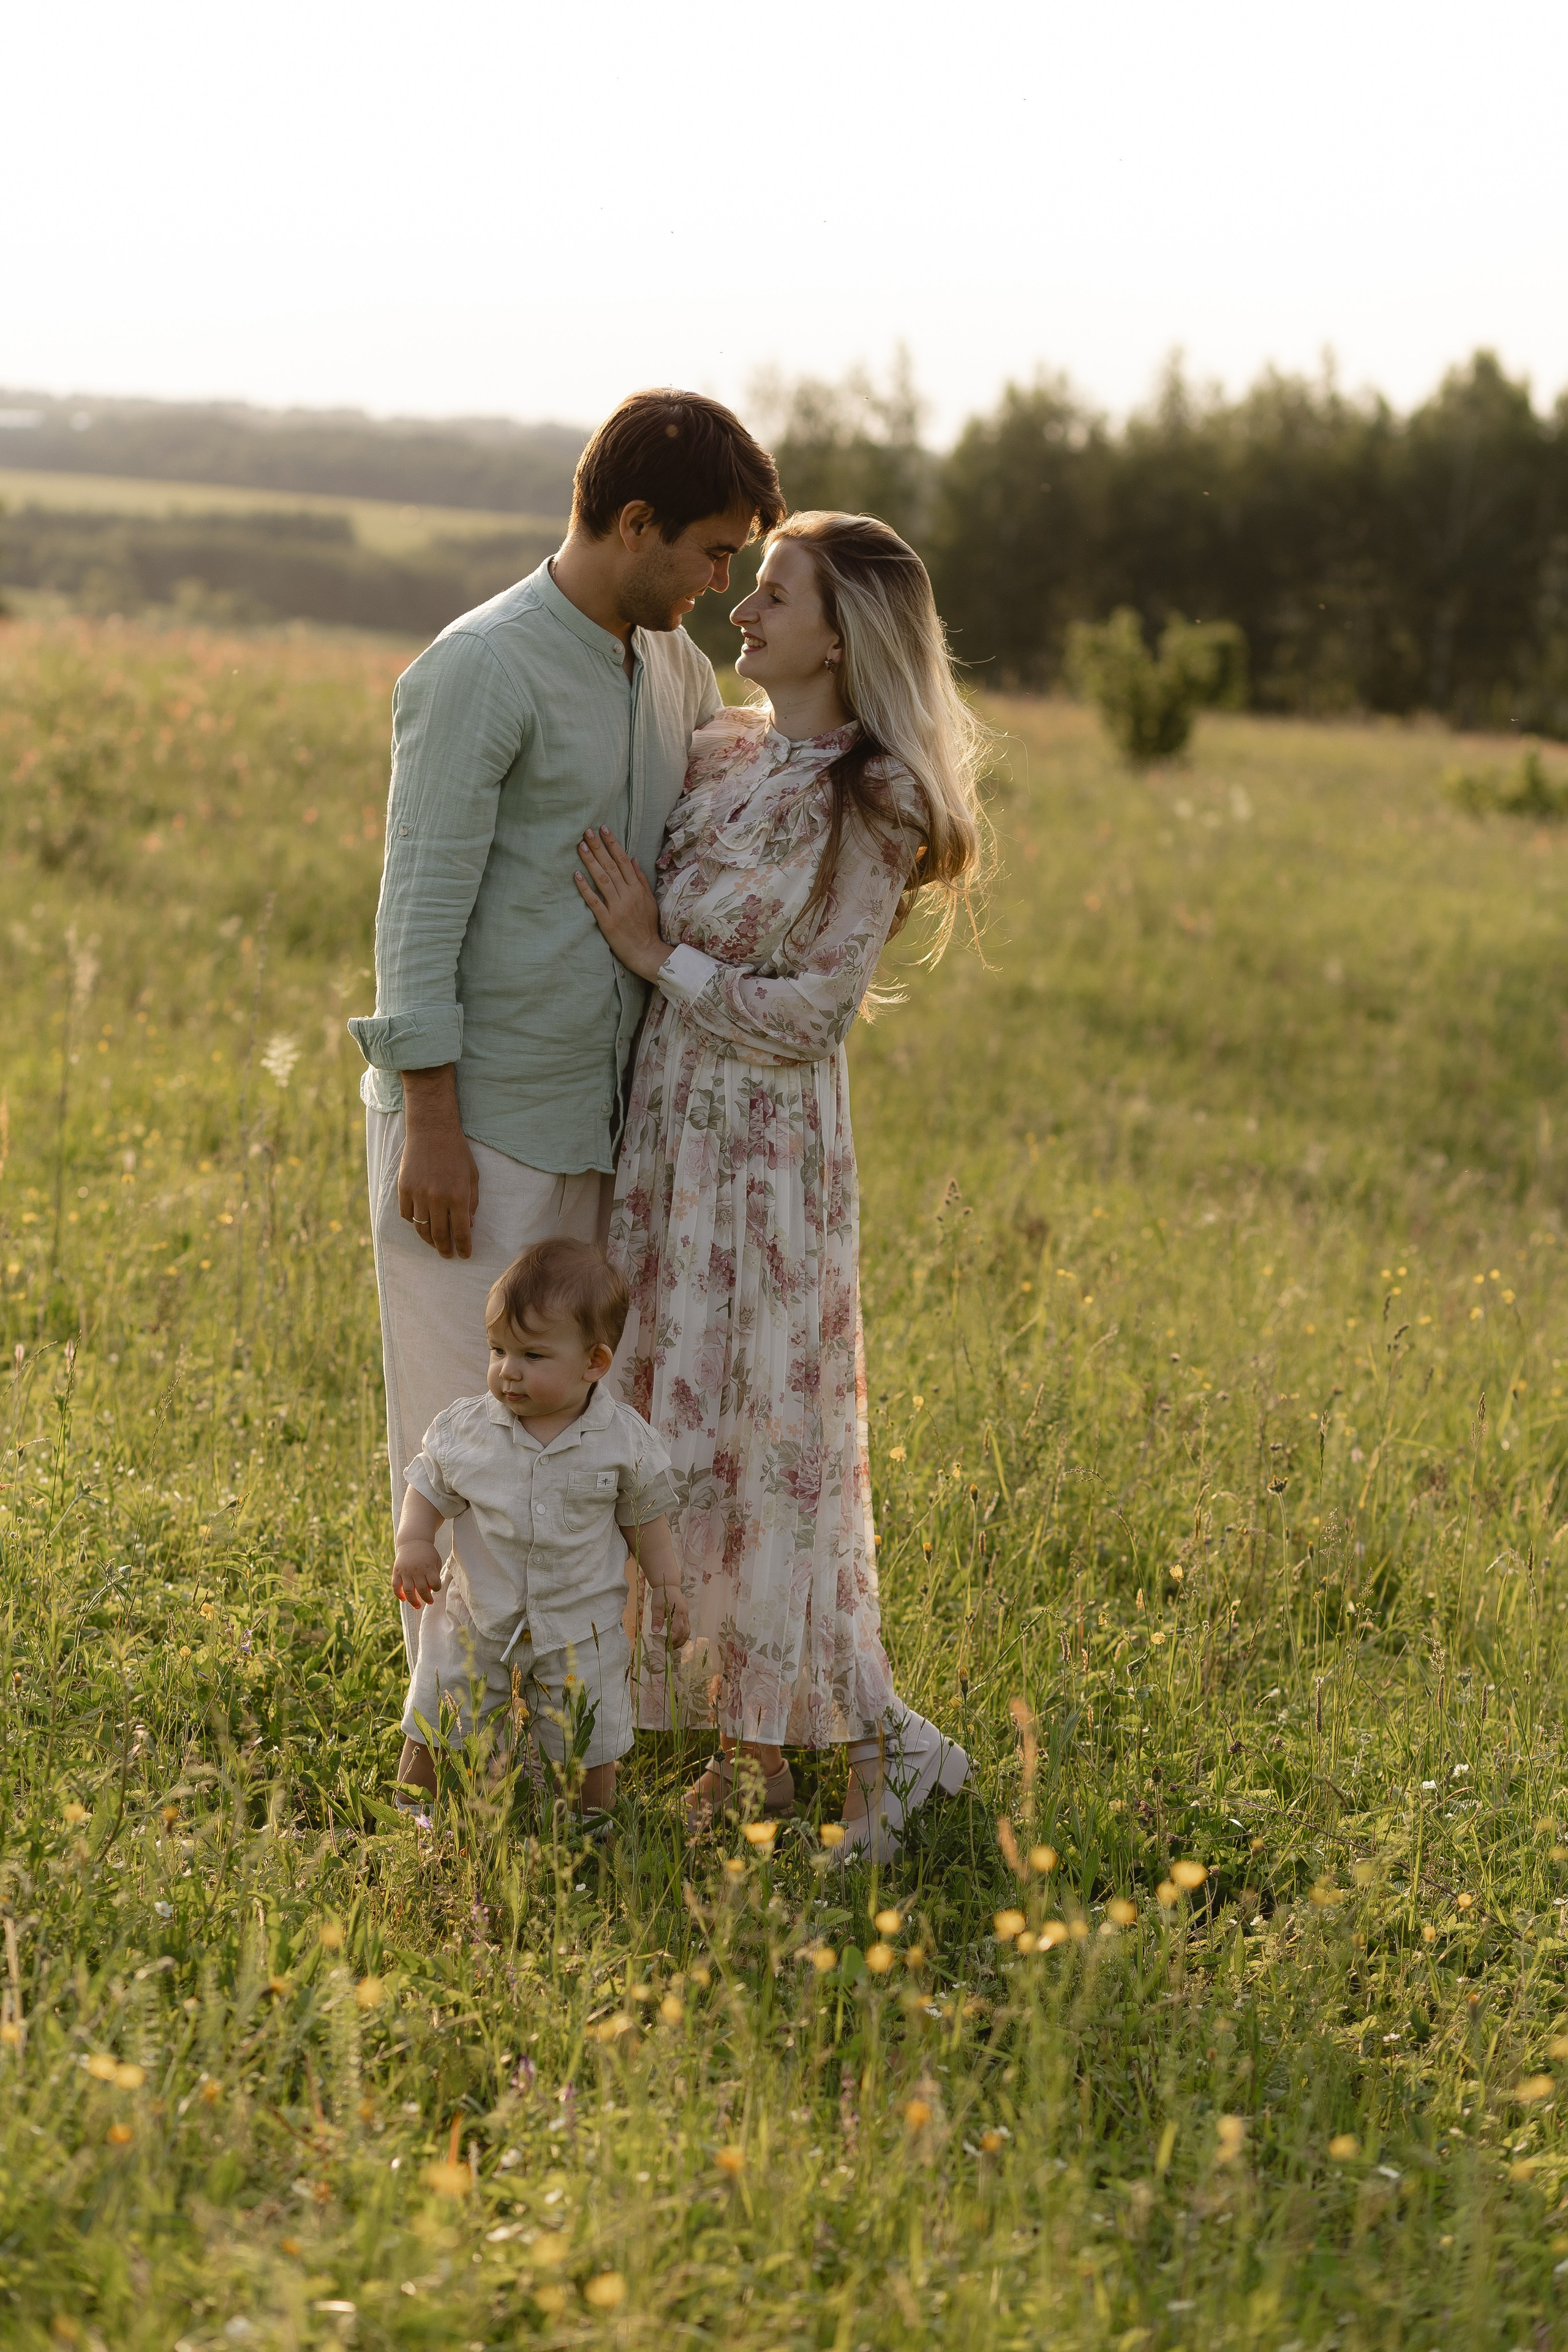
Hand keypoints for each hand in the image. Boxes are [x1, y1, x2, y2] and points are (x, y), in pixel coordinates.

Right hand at [393, 1540, 442, 1608]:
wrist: (413, 1541)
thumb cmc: (427, 1553)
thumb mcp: (436, 1560)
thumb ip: (435, 1575)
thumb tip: (430, 1590)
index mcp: (428, 1567)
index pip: (435, 1584)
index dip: (437, 1588)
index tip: (436, 1588)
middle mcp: (416, 1570)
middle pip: (422, 1590)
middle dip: (427, 1598)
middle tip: (430, 1602)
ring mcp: (405, 1572)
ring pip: (408, 1591)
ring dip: (413, 1601)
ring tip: (418, 1606)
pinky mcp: (397, 1572)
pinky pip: (395, 1586)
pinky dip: (398, 1594)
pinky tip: (404, 1599)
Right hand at [399, 1064, 479, 1257]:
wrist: (432, 1131)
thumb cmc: (457, 1153)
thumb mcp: (472, 1177)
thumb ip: (472, 1203)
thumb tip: (468, 1227)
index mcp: (458, 1197)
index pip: (461, 1233)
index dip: (463, 1248)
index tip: (465, 1255)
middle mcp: (437, 1199)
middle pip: (439, 1235)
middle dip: (445, 1249)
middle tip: (448, 1255)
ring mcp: (418, 1194)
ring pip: (421, 1229)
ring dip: (429, 1240)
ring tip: (435, 1244)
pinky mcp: (404, 1189)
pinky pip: (407, 1215)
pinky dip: (414, 1223)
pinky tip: (421, 1223)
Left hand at [574, 827, 670, 982]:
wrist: (646, 951)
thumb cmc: (647, 926)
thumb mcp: (649, 900)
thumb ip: (640, 879)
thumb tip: (632, 858)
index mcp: (637, 889)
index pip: (623, 861)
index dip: (613, 844)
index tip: (603, 829)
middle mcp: (627, 895)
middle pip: (611, 866)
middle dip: (598, 847)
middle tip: (587, 832)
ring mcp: (617, 908)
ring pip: (602, 880)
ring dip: (591, 862)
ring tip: (580, 846)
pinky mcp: (607, 921)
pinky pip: (594, 901)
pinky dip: (585, 888)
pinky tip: (576, 875)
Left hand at [650, 1582, 689, 1647]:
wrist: (669, 1584)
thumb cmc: (661, 1594)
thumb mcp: (656, 1606)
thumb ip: (657, 1619)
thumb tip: (655, 1631)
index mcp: (678, 1612)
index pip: (678, 1630)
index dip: (673, 1640)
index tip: (666, 1645)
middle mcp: (684, 1614)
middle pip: (686, 1633)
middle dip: (678, 1643)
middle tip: (669, 1649)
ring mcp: (686, 1614)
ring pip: (688, 1631)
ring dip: (682, 1640)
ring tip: (672, 1645)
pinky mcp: (685, 1614)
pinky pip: (687, 1627)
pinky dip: (682, 1634)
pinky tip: (675, 1637)